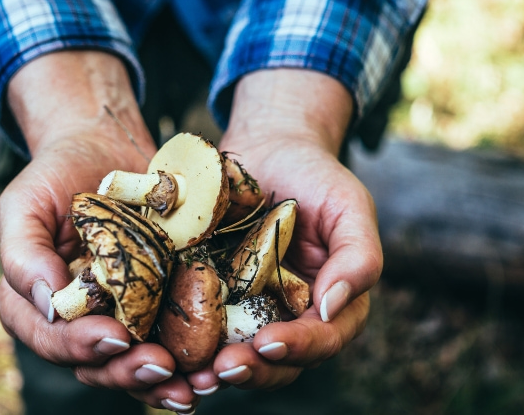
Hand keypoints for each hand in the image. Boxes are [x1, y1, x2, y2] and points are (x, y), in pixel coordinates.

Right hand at [0, 51, 198, 411]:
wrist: (105, 150)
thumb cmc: (55, 174)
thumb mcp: (24, 203)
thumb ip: (23, 253)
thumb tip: (49, 303)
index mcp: (33, 306)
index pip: (51, 339)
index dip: (81, 346)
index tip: (117, 337)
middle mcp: (74, 321)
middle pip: (96, 364)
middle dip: (129, 372)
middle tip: (164, 368)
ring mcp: (116, 317)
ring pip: (134, 363)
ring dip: (163, 382)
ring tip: (194, 386)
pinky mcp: (153, 306)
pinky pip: (168, 340)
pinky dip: (188, 360)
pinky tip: (211, 367)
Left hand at [187, 69, 381, 391]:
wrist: (267, 148)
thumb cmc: (314, 175)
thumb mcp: (348, 206)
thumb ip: (358, 256)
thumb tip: (333, 307)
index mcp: (328, 303)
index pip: (323, 339)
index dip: (301, 347)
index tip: (270, 342)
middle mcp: (288, 315)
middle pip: (278, 362)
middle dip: (253, 371)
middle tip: (223, 368)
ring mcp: (248, 309)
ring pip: (237, 355)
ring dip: (216, 371)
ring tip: (193, 375)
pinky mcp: (210, 296)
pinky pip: (198, 329)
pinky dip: (185, 346)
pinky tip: (165, 349)